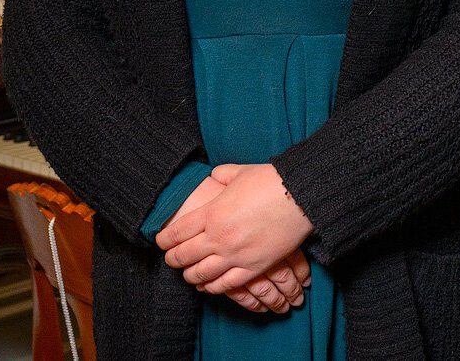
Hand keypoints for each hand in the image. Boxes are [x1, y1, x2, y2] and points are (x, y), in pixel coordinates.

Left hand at [160, 163, 313, 297]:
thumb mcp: (239, 172)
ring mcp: (234, 255)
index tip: (161, 241)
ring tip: (187, 275)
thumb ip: (221, 176)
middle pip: (184, 256)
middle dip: (173, 259)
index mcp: (211, 213)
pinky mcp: (252, 267)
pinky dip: (212, 288)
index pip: (177, 232)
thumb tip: (214, 177)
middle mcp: (218, 237)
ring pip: (201, 274)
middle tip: (170, 259)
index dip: (164, 239)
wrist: (299, 197)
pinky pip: (225, 285)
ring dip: (190, 276)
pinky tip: (208, 287)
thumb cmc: (270, 181)